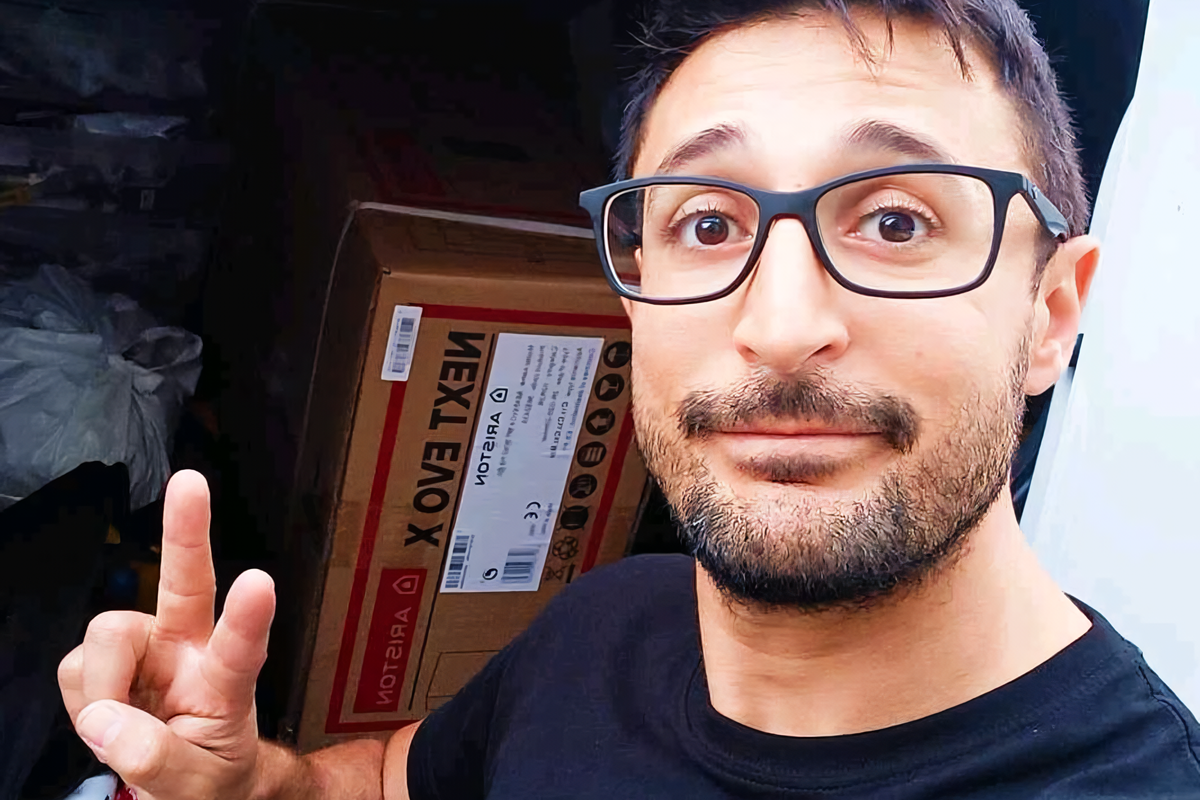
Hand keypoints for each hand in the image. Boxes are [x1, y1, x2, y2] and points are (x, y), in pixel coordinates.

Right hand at [59, 471, 276, 799]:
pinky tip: (107, 716)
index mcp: (228, 680)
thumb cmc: (209, 776)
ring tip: (118, 729)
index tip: (259, 584)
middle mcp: (190, 649)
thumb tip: (103, 720)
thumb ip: (154, 759)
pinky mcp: (108, 658)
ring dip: (101, 685)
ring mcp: (148, 647)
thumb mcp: (197, 786)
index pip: (242, 649)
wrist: (192, 783)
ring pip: (107, 635)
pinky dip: (82, 697)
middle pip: (187, 585)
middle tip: (189, 483)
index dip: (248, 618)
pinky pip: (74, 668)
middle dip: (186, 532)